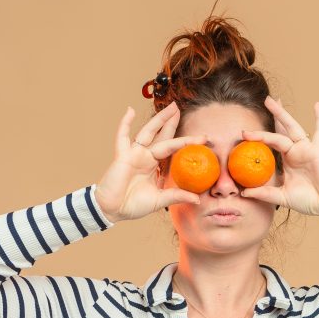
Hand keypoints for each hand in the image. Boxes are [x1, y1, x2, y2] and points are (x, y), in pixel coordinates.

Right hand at [93, 101, 207, 222]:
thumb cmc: (134, 205)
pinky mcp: (123, 155)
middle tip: (179, 108)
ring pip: (149, 132)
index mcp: (154, 165)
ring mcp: (134, 154)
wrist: (113, 210)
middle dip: (171, 122)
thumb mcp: (160, 200)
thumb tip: (197, 198)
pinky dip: (125, 124)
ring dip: (160, 119)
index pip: (172, 149)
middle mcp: (145, 156)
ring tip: (171, 107)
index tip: (204, 137)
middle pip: (161, 135)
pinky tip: (130, 110)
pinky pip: (122, 137)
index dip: (186, 142)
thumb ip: (177, 196)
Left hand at [240, 96, 318, 221]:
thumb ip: (264, 193)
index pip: (272, 142)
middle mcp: (296, 151)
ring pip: (292, 128)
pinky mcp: (317, 151)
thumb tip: (244, 193)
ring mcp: (306, 149)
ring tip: (274, 100)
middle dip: (273, 115)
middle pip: (281, 129)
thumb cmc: (308, 200)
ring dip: (282, 114)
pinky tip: (317, 105)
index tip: (244, 133)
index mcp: (287, 160)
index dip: (259, 136)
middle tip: (265, 100)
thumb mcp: (282, 196)